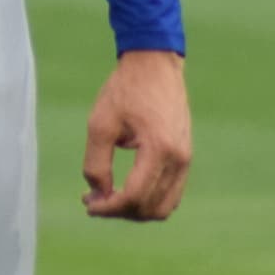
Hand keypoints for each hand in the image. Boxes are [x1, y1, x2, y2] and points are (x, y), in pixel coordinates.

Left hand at [82, 49, 191, 220]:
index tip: (88, 204)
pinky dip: (149, 199)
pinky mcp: (185, 156)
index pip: (135, 196)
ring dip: (135, 209)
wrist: (154, 63)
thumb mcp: (100, 123)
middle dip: (120, 211)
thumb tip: (99, 195)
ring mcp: (186, 159)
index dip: (109, 208)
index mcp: (159, 148)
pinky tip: (125, 188)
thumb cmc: (125, 89)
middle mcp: (179, 158)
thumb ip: (96, 163)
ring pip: (164, 206)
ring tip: (108, 197)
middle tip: (93, 200)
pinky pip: (171, 193)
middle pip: (151, 208)